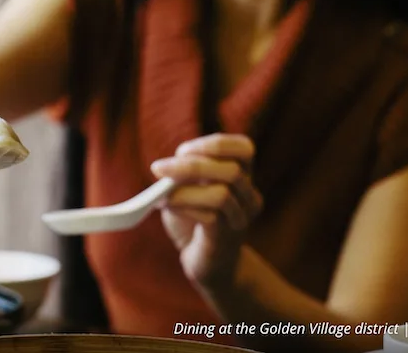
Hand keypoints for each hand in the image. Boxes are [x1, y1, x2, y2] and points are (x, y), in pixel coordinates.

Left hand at [150, 134, 262, 291]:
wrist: (205, 262)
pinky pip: (210, 217)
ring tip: (159, 194)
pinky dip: (183, 207)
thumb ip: (183, 175)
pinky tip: (165, 206)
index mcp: (243, 177)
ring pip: (222, 195)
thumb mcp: (188, 189)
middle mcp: (249, 197)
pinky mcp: (226, 239)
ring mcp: (242, 220)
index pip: (244, 149)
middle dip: (191, 166)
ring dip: (183, 190)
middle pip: (232, 170)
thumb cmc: (194, 219)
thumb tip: (166, 168)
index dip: (214, 144)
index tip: (183, 151)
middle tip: (158, 168)